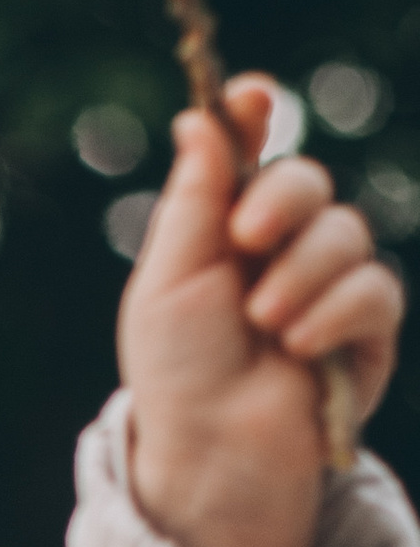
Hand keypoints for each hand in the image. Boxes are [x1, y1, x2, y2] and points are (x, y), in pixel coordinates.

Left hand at [120, 78, 401, 546]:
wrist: (211, 450)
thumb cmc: (179, 371)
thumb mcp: (171, 276)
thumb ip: (197, 196)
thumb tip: (200, 117)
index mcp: (227, 231)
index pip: (252, 155)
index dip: (255, 118)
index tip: (252, 95)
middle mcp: (281, 250)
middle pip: (308, 180)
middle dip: (281, 200)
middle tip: (246, 239)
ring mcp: (328, 288)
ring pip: (346, 232)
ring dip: (301, 274)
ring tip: (265, 323)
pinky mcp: (366, 332)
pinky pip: (374, 290)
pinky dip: (335, 313)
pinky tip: (300, 346)